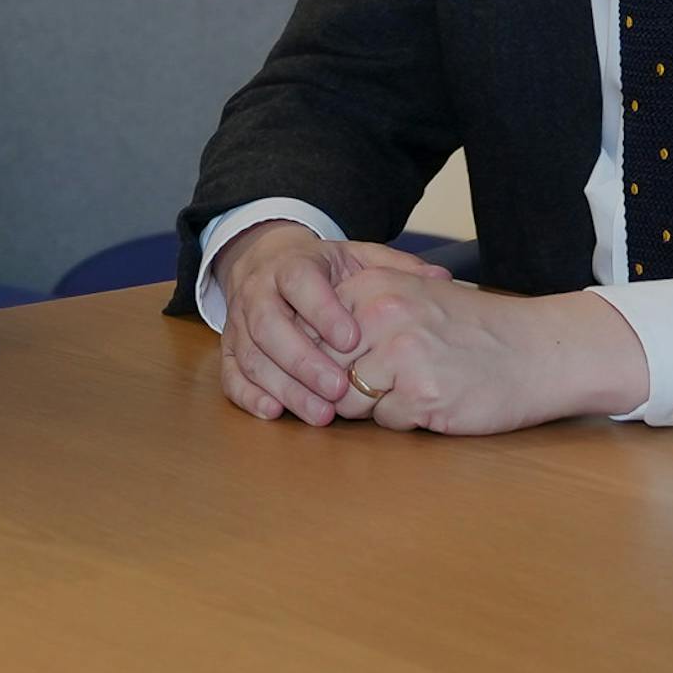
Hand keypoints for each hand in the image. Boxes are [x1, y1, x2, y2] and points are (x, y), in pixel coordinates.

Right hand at [210, 221, 451, 424]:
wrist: (266, 263)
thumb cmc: (323, 271)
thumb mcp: (357, 259)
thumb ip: (396, 268)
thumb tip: (442, 279)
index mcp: (291, 265)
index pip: (299, 282)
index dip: (321, 311)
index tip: (351, 339)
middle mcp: (258, 292)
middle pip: (269, 324)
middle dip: (303, 359)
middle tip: (339, 389)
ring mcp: (239, 322)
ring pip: (251, 354)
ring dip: (283, 386)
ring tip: (320, 413)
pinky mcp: (230, 348)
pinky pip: (230, 374)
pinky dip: (248, 396)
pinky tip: (274, 412)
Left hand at [332, 279, 649, 433]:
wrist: (544, 351)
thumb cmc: (475, 330)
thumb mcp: (413, 298)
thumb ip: (359, 312)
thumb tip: (297, 345)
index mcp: (372, 286)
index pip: (306, 330)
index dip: (316, 358)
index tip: (335, 366)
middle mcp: (381, 315)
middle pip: (321, 368)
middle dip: (340, 386)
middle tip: (379, 385)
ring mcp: (400, 355)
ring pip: (346, 399)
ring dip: (372, 404)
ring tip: (410, 388)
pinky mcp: (421, 395)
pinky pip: (384, 421)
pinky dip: (403, 419)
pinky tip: (434, 401)